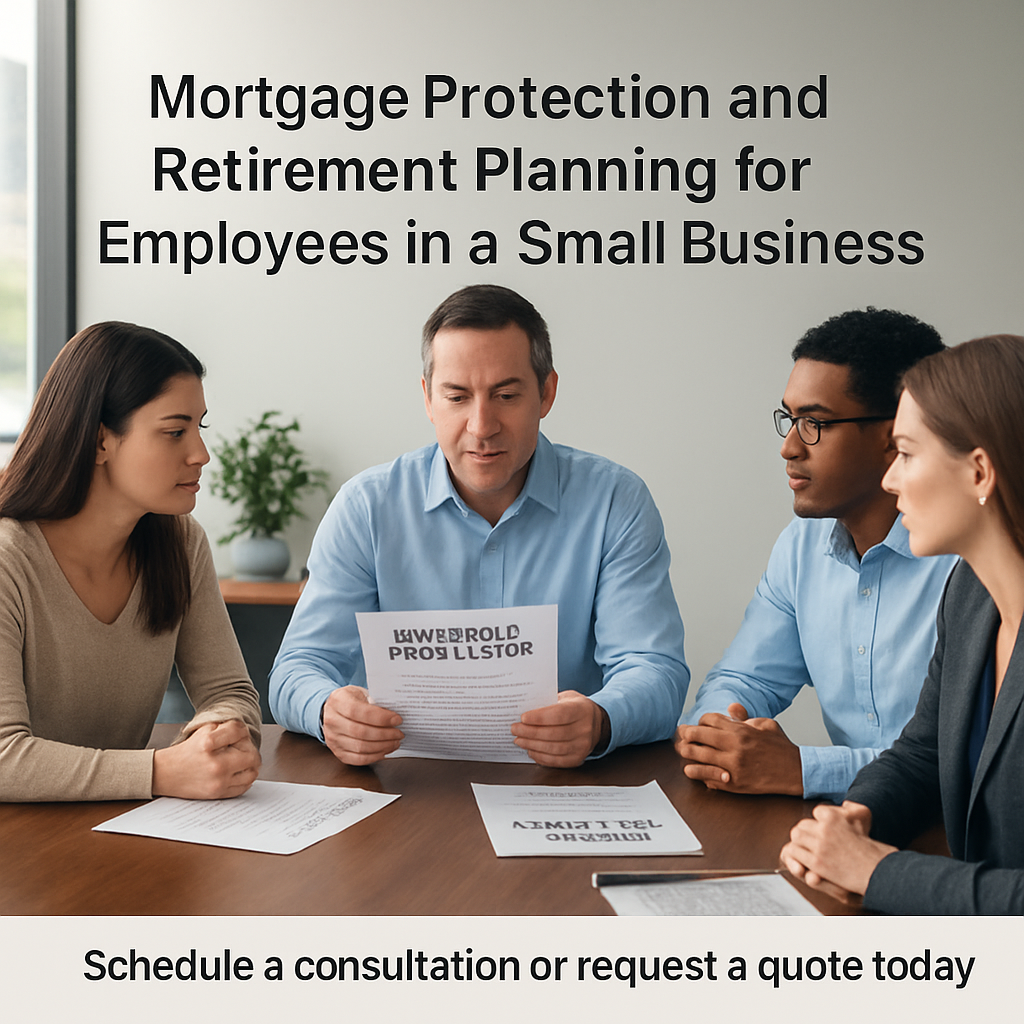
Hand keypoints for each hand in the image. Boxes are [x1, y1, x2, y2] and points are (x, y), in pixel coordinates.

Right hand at [152, 719, 260, 798]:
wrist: (165, 774)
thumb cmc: (186, 752)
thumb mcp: (203, 731)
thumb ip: (225, 726)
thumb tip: (245, 731)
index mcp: (209, 744)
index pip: (241, 731)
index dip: (241, 731)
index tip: (237, 735)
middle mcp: (215, 764)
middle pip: (252, 755)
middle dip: (249, 749)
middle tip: (241, 749)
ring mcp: (218, 781)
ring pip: (252, 772)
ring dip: (250, 765)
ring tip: (241, 761)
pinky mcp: (218, 794)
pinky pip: (244, 787)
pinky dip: (245, 778)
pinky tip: (238, 772)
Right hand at [322, 685, 402, 765]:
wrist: (334, 710)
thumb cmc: (351, 700)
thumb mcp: (361, 693)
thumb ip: (375, 702)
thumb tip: (394, 716)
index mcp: (338, 701)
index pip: (359, 712)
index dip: (381, 717)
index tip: (397, 720)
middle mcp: (332, 721)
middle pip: (361, 732)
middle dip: (385, 734)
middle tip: (399, 733)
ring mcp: (333, 738)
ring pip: (360, 747)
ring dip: (382, 747)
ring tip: (395, 742)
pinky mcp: (338, 752)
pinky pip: (358, 759)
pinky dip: (374, 756)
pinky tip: (385, 750)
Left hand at [511, 691, 608, 767]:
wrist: (596, 723)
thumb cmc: (576, 708)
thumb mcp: (566, 698)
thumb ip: (549, 702)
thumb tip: (525, 709)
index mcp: (581, 710)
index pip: (559, 715)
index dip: (539, 717)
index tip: (523, 718)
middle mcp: (584, 729)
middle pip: (554, 733)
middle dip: (530, 732)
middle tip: (515, 729)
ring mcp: (582, 746)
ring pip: (554, 749)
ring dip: (533, 745)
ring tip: (519, 740)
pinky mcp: (578, 759)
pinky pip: (556, 761)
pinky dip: (541, 757)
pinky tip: (531, 750)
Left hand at [674, 703, 802, 794]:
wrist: (796, 772)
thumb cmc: (780, 747)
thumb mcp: (765, 724)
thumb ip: (745, 717)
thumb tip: (731, 708)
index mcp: (741, 730)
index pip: (709, 720)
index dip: (701, 721)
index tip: (699, 725)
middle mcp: (734, 747)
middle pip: (698, 736)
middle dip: (686, 734)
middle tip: (681, 735)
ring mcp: (732, 766)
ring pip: (698, 757)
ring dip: (687, 753)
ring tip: (682, 751)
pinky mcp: (734, 784)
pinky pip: (708, 777)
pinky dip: (697, 773)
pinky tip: (691, 770)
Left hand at [780, 801, 891, 903]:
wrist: (876, 871)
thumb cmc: (871, 847)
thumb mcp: (864, 818)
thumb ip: (852, 807)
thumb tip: (844, 804)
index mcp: (833, 816)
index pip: (816, 812)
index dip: (820, 822)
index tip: (824, 831)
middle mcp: (825, 828)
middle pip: (802, 824)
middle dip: (806, 832)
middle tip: (812, 841)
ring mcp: (819, 845)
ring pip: (796, 837)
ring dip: (800, 843)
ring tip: (807, 850)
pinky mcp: (817, 862)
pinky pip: (794, 852)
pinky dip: (796, 855)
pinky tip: (805, 860)